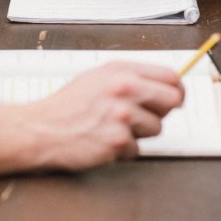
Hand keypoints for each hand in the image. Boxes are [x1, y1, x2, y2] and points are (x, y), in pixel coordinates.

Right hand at [27, 61, 183, 170]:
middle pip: (172, 101)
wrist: (42, 128)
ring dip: (140, 133)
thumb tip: (163, 86)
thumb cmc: (68, 105)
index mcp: (121, 71)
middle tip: (146, 116)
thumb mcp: (98, 77)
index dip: (178, 89)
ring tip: (115, 127)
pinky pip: (137, 148)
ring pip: (157, 128)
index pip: (170, 76)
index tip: (177, 97)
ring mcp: (123, 116)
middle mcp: (124, 89)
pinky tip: (105, 139)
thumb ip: (131, 78)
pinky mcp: (118, 141)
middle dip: (163, 111)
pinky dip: (124, 149)